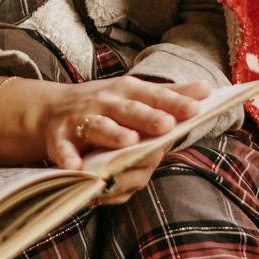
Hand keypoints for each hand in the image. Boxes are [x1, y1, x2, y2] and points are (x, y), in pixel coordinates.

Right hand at [40, 76, 214, 195]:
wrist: (50, 110)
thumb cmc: (105, 104)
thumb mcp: (135, 94)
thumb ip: (169, 95)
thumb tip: (208, 90)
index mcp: (126, 92)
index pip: (153, 96)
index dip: (173, 103)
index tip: (196, 109)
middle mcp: (104, 102)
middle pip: (128, 111)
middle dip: (146, 117)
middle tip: (166, 125)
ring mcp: (80, 120)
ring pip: (98, 127)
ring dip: (112, 133)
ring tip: (129, 141)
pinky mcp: (58, 138)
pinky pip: (63, 150)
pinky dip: (67, 158)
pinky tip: (76, 168)